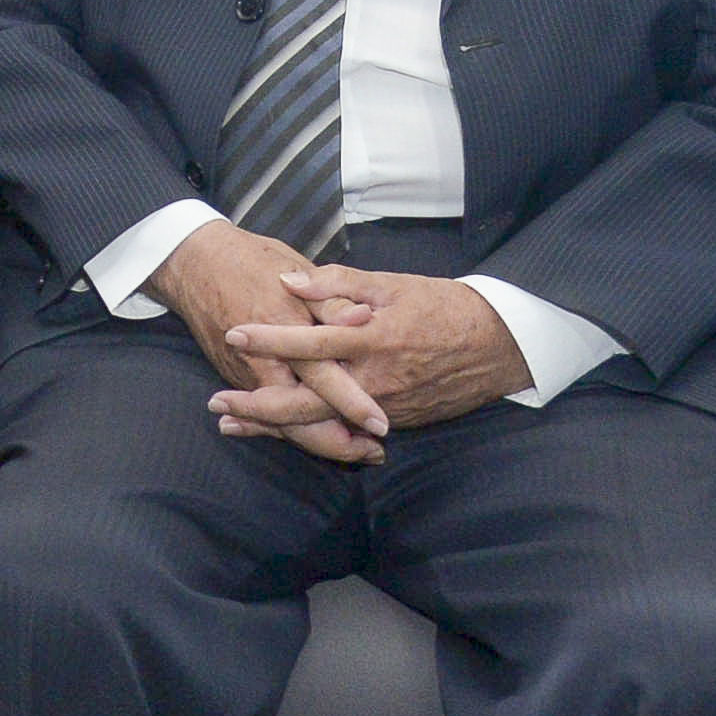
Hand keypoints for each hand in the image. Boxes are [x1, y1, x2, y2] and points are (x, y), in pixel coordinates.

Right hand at [144, 219, 384, 463]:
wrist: (194, 263)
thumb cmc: (252, 263)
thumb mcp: (296, 272)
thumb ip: (331, 300)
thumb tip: (365, 318)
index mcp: (284, 333)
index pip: (324, 381)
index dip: (353, 406)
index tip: (382, 427)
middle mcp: (263, 364)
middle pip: (300, 421)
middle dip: (338, 444)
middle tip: (375, 454)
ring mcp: (246, 375)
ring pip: (283, 423)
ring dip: (319, 440)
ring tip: (358, 450)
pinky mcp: (237, 378)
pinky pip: (269, 412)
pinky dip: (294, 427)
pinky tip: (320, 433)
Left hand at [220, 265, 532, 439]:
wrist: (500, 345)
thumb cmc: (443, 306)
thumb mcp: (393, 284)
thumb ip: (338, 284)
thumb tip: (290, 282)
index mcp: (371, 339)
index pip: (310, 343)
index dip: (270, 339)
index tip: (234, 333)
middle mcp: (375, 380)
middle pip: (307, 402)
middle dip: (258, 405)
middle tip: (216, 404)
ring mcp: (385, 407)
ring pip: (322, 424)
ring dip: (276, 427)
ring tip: (234, 424)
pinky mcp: (397, 421)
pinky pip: (345, 430)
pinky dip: (311, 432)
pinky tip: (280, 431)